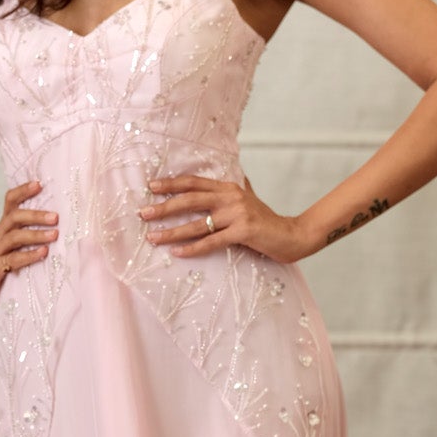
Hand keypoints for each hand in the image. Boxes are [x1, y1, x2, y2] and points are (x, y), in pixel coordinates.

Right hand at [0, 180, 59, 313]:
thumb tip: (59, 226)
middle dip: (35, 215)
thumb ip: (29, 237)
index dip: (23, 191)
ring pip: (14, 237)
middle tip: (56, 217)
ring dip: (36, 234)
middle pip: (14, 217)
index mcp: (2, 227)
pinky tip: (43, 253)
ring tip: (54, 234)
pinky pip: (12, 259)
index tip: (39, 184)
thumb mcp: (15, 249)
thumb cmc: (2, 268)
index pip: (10, 202)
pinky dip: (29, 255)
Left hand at [137, 172, 310, 263]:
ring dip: (172, 232)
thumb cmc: (265, 221)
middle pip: (191, 199)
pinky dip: (193, 248)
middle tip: (143, 213)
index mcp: (228, 187)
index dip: (172, 184)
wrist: (292, 235)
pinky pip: (212, 242)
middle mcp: (231, 197)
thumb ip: (231, 192)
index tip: (151, 187)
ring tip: (153, 237)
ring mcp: (237, 214)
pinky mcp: (243, 232)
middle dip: (164, 207)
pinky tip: (177, 253)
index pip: (194, 182)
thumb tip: (217, 183)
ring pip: (197, 223)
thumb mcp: (246, 201)